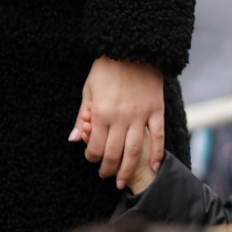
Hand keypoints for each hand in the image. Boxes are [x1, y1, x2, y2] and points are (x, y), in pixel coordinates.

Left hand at [67, 56, 164, 188]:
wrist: (133, 49)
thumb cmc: (107, 69)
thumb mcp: (88, 90)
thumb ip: (81, 116)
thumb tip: (73, 139)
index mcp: (102, 113)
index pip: (95, 146)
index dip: (92, 158)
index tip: (92, 160)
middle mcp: (121, 118)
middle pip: (114, 153)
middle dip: (108, 169)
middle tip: (107, 177)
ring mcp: (141, 115)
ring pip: (135, 150)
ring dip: (128, 169)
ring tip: (123, 182)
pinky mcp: (156, 111)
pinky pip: (158, 136)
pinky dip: (156, 153)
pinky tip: (154, 166)